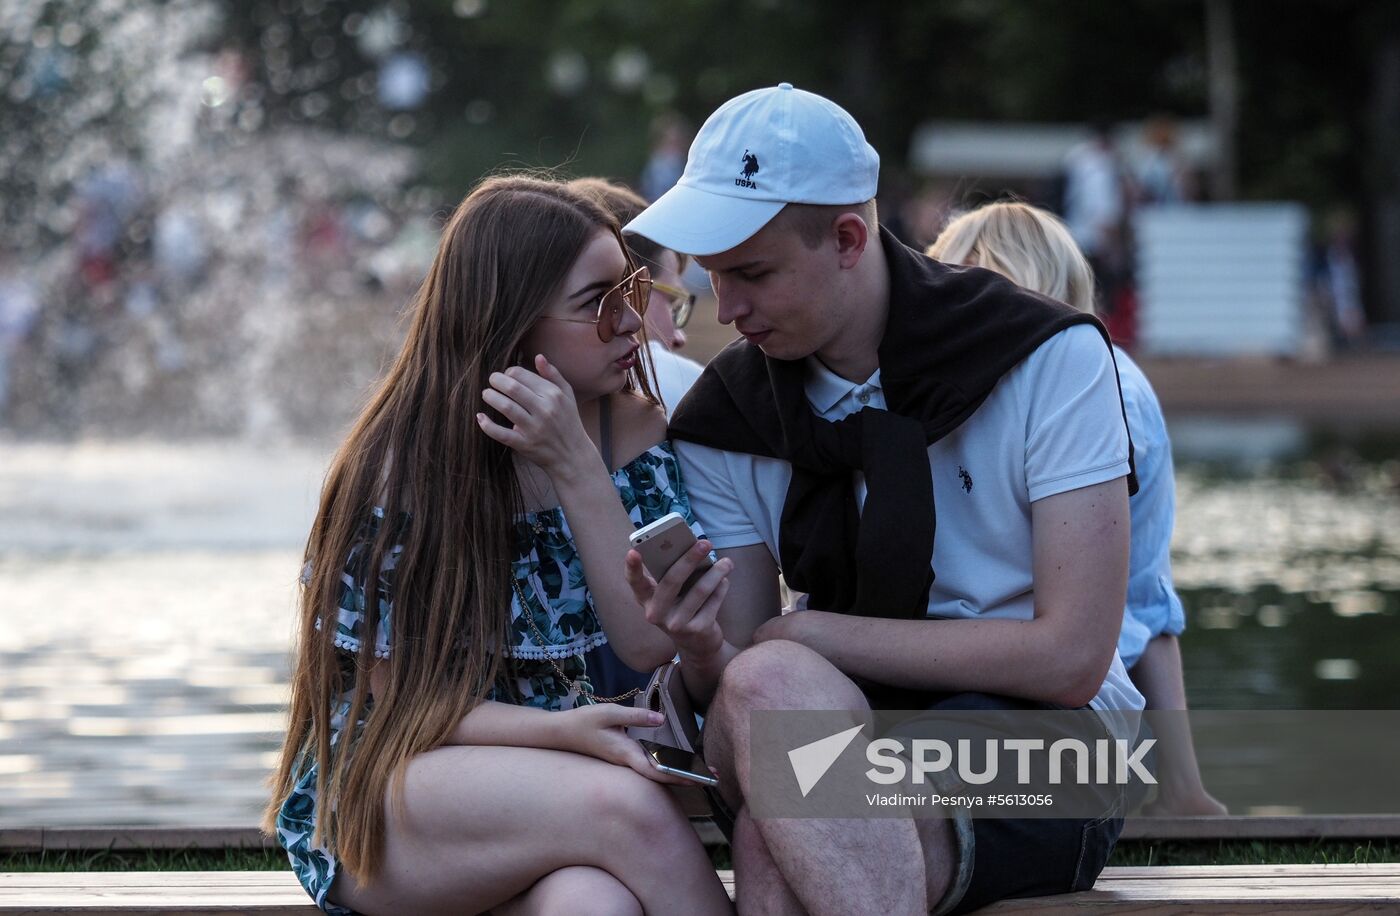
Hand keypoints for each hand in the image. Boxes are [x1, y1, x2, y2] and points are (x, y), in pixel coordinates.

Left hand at [476, 355, 593, 474]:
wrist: (573, 456)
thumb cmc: (568, 421)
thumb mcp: (568, 395)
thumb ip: (553, 375)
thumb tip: (538, 356)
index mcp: (553, 395)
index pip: (522, 374)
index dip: (508, 372)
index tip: (505, 377)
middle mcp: (545, 410)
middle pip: (512, 388)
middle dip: (496, 380)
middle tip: (491, 381)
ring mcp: (534, 428)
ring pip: (506, 407)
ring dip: (490, 397)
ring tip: (486, 394)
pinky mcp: (525, 444)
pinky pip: (502, 434)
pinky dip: (488, 425)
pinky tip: (480, 417)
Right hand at [553, 702, 693, 784]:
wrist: (562, 733)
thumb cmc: (584, 722)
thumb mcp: (609, 713)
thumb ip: (635, 715)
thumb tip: (661, 719)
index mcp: (626, 755)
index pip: (657, 770)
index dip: (679, 776)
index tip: (699, 779)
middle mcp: (629, 762)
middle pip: (663, 776)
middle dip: (688, 777)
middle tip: (714, 777)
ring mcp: (628, 761)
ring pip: (658, 771)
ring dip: (681, 772)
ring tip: (705, 771)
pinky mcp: (627, 756)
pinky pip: (652, 764)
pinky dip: (669, 765)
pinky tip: (682, 763)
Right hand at [626, 539, 730, 661]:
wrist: (697, 645)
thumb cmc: (682, 608)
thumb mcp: (672, 595)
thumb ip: (675, 575)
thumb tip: (694, 549)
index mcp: (646, 600)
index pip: (635, 582)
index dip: (632, 568)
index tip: (633, 551)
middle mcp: (656, 614)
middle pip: (672, 580)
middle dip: (690, 558)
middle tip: (705, 543)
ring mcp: (676, 624)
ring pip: (699, 590)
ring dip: (715, 573)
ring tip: (726, 562)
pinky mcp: (697, 630)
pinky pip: (713, 601)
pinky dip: (721, 588)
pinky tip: (725, 580)